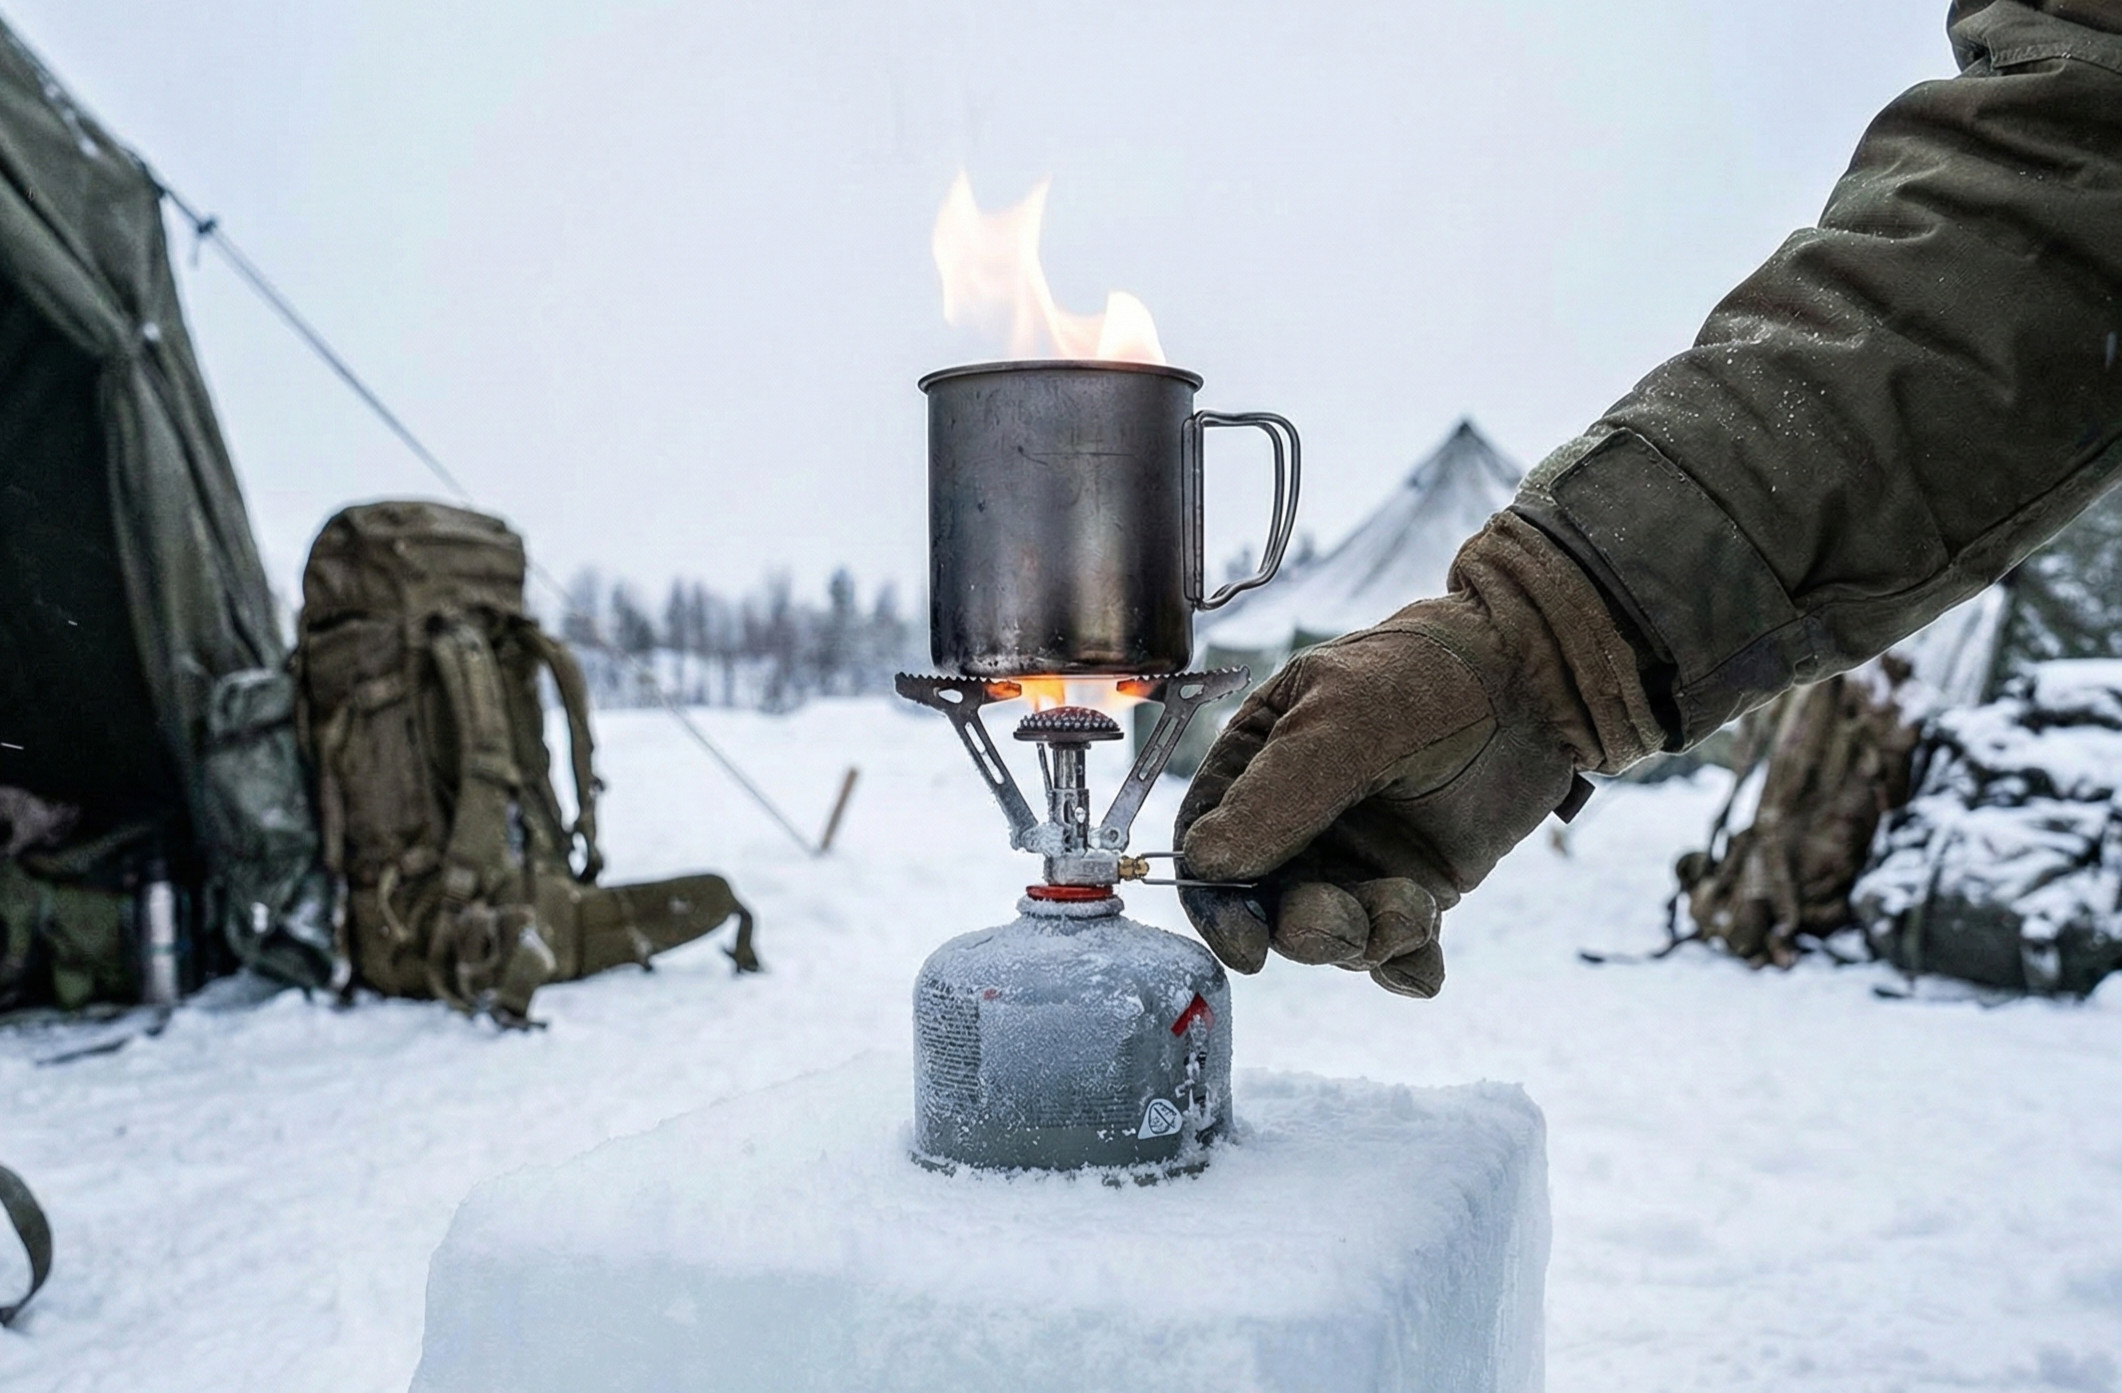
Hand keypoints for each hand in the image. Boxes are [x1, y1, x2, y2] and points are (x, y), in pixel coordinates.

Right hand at [1175, 513, 1662, 995]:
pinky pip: (1392, 949)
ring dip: (1366, 938)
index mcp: (1257, 761)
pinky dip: (1406, 966)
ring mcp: (1354, 856)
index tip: (1246, 942)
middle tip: (1344, 923)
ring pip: (1331, 933)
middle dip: (1304, 928)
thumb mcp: (1342, 720)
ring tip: (1413, 908)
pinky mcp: (1412, 887)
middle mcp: (1296, 818)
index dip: (1216, 899)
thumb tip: (1207, 862)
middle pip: (1265, 904)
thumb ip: (1277, 793)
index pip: (1207, 840)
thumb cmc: (1428, 678)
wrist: (1537, 685)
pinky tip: (1425, 963)